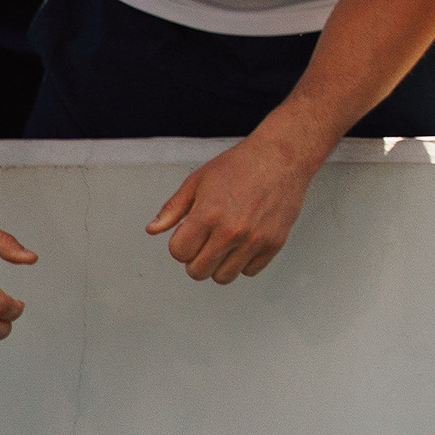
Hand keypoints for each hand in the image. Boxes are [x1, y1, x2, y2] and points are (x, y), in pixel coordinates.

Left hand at [145, 132, 318, 282]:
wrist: (282, 158)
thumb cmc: (240, 165)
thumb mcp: (197, 181)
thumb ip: (173, 209)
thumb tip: (152, 230)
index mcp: (207, 214)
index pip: (179, 253)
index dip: (179, 245)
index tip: (188, 236)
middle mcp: (230, 231)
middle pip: (198, 271)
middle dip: (194, 260)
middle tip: (203, 245)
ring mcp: (254, 239)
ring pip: (224, 276)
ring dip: (218, 265)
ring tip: (222, 247)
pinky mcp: (274, 243)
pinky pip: (250, 271)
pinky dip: (243, 263)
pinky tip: (243, 245)